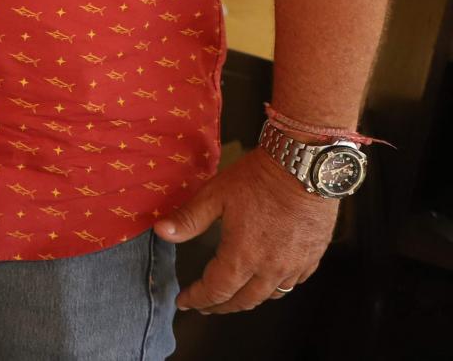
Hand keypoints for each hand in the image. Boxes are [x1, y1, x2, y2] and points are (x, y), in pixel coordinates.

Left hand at [154, 148, 339, 311]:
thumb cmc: (258, 179)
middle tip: (205, 305)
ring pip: (269, 296)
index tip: (184, 302)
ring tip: (232, 297)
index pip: (216, 290)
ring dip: (248, 300)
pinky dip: (275, 288)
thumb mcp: (215, 194)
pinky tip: (267, 281)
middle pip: (243, 300)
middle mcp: (271, 268)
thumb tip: (160, 232)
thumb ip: (188, 218)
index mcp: (243, 256)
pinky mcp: (313, 257)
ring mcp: (295, 265)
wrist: (305, 167)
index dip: (197, 298)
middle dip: (220, 306)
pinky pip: (292, 283)